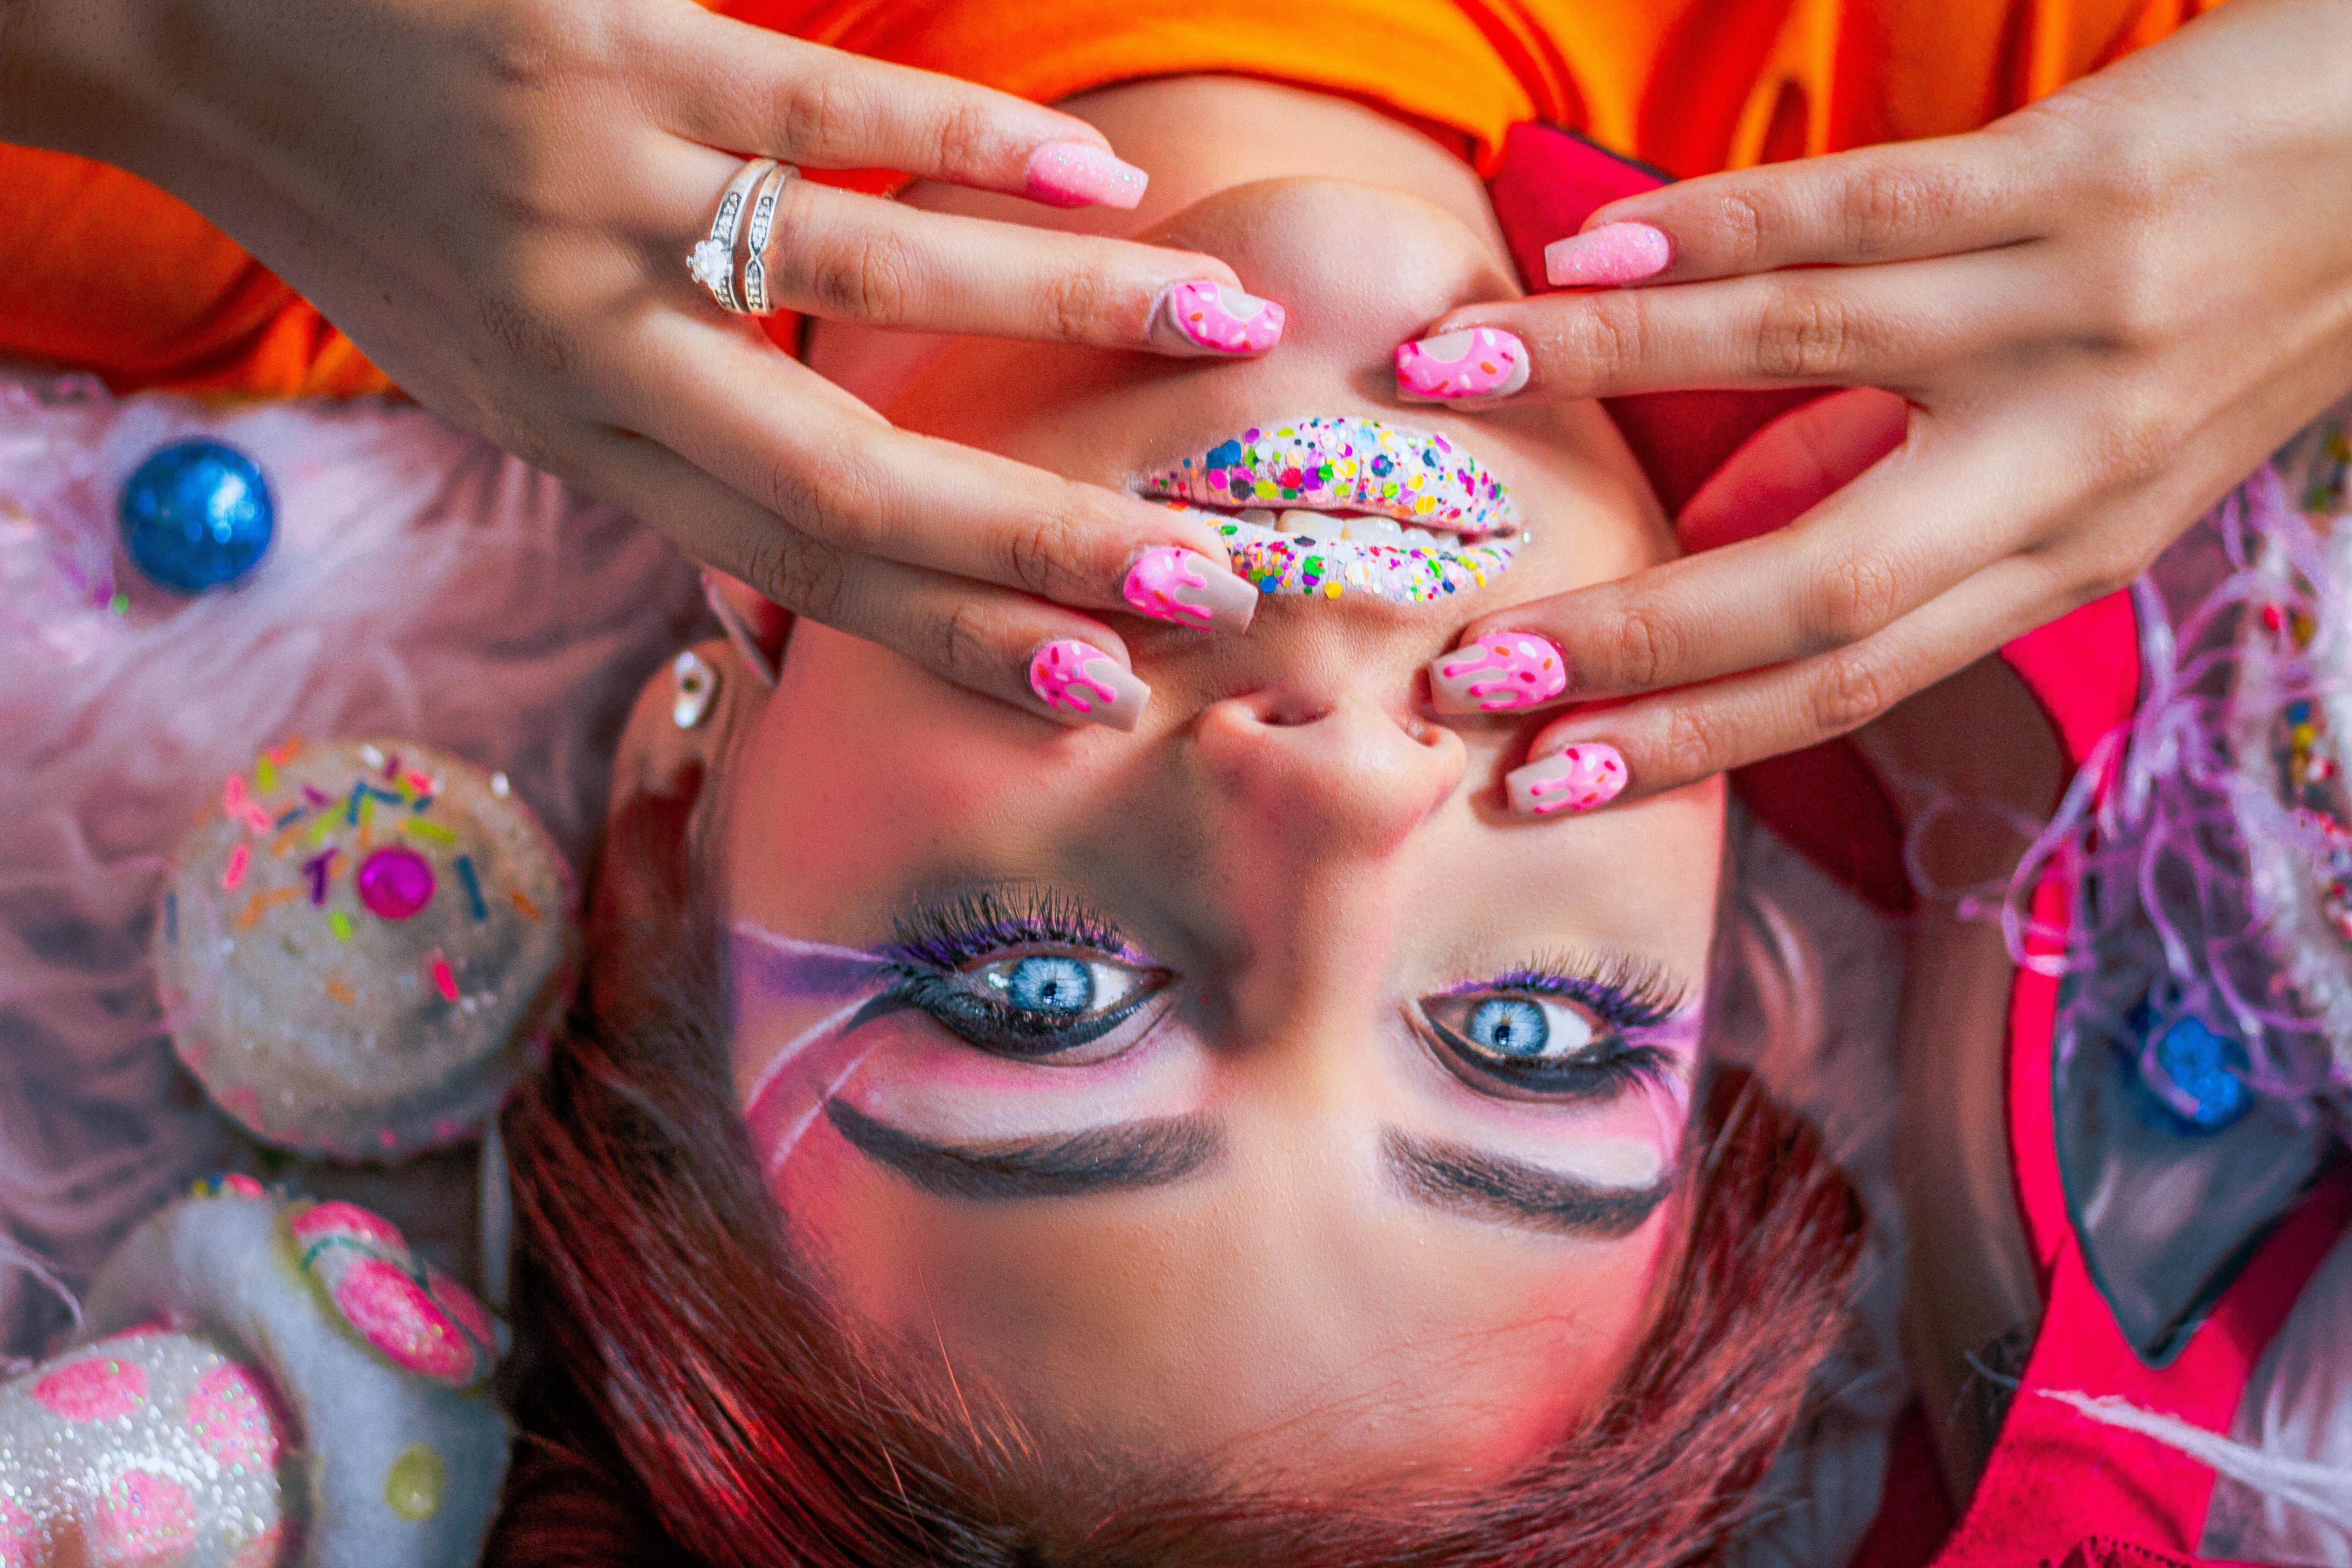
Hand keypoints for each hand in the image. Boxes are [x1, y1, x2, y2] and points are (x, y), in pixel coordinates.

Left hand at [4, 0, 1274, 721]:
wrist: (179, 25)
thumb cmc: (366, 202)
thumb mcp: (493, 362)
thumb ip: (648, 422)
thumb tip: (816, 496)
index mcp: (574, 435)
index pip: (796, 570)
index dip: (958, 637)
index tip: (1097, 685)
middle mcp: (597, 347)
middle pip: (853, 479)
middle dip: (1043, 543)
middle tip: (1204, 580)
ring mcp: (610, 196)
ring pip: (877, 277)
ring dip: (1072, 306)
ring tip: (1221, 319)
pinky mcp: (617, 49)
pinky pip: (827, 107)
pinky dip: (976, 143)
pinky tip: (1098, 169)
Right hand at [1400, 0, 2351, 807]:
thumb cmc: (2249, 308)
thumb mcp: (2101, 455)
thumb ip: (1914, 502)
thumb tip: (1720, 529)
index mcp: (2073, 547)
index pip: (1853, 679)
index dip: (1688, 735)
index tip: (1547, 780)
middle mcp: (2076, 459)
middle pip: (1824, 578)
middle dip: (1629, 637)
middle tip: (1468, 667)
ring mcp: (2077, 314)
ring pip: (1806, 350)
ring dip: (1607, 369)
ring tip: (1454, 373)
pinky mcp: (2081, 178)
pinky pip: (1865, 209)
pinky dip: (1712, 230)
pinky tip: (1590, 250)